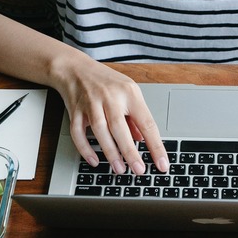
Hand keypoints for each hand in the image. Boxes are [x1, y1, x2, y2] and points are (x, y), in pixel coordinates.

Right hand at [54, 60, 168, 175]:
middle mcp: (110, 97)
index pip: (147, 122)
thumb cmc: (105, 80)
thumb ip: (135, 117)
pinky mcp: (75, 110)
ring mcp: (91, 103)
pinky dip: (85, 148)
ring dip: (110, 152)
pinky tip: (94, 160)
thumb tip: (143, 140)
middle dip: (131, 152)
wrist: (75, 67)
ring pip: (100, 130)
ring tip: (120, 169)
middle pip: (120, 127)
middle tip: (139, 170)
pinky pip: (78, 132)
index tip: (162, 164)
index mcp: (129, 93)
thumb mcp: (128, 92)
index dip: (156, 146)